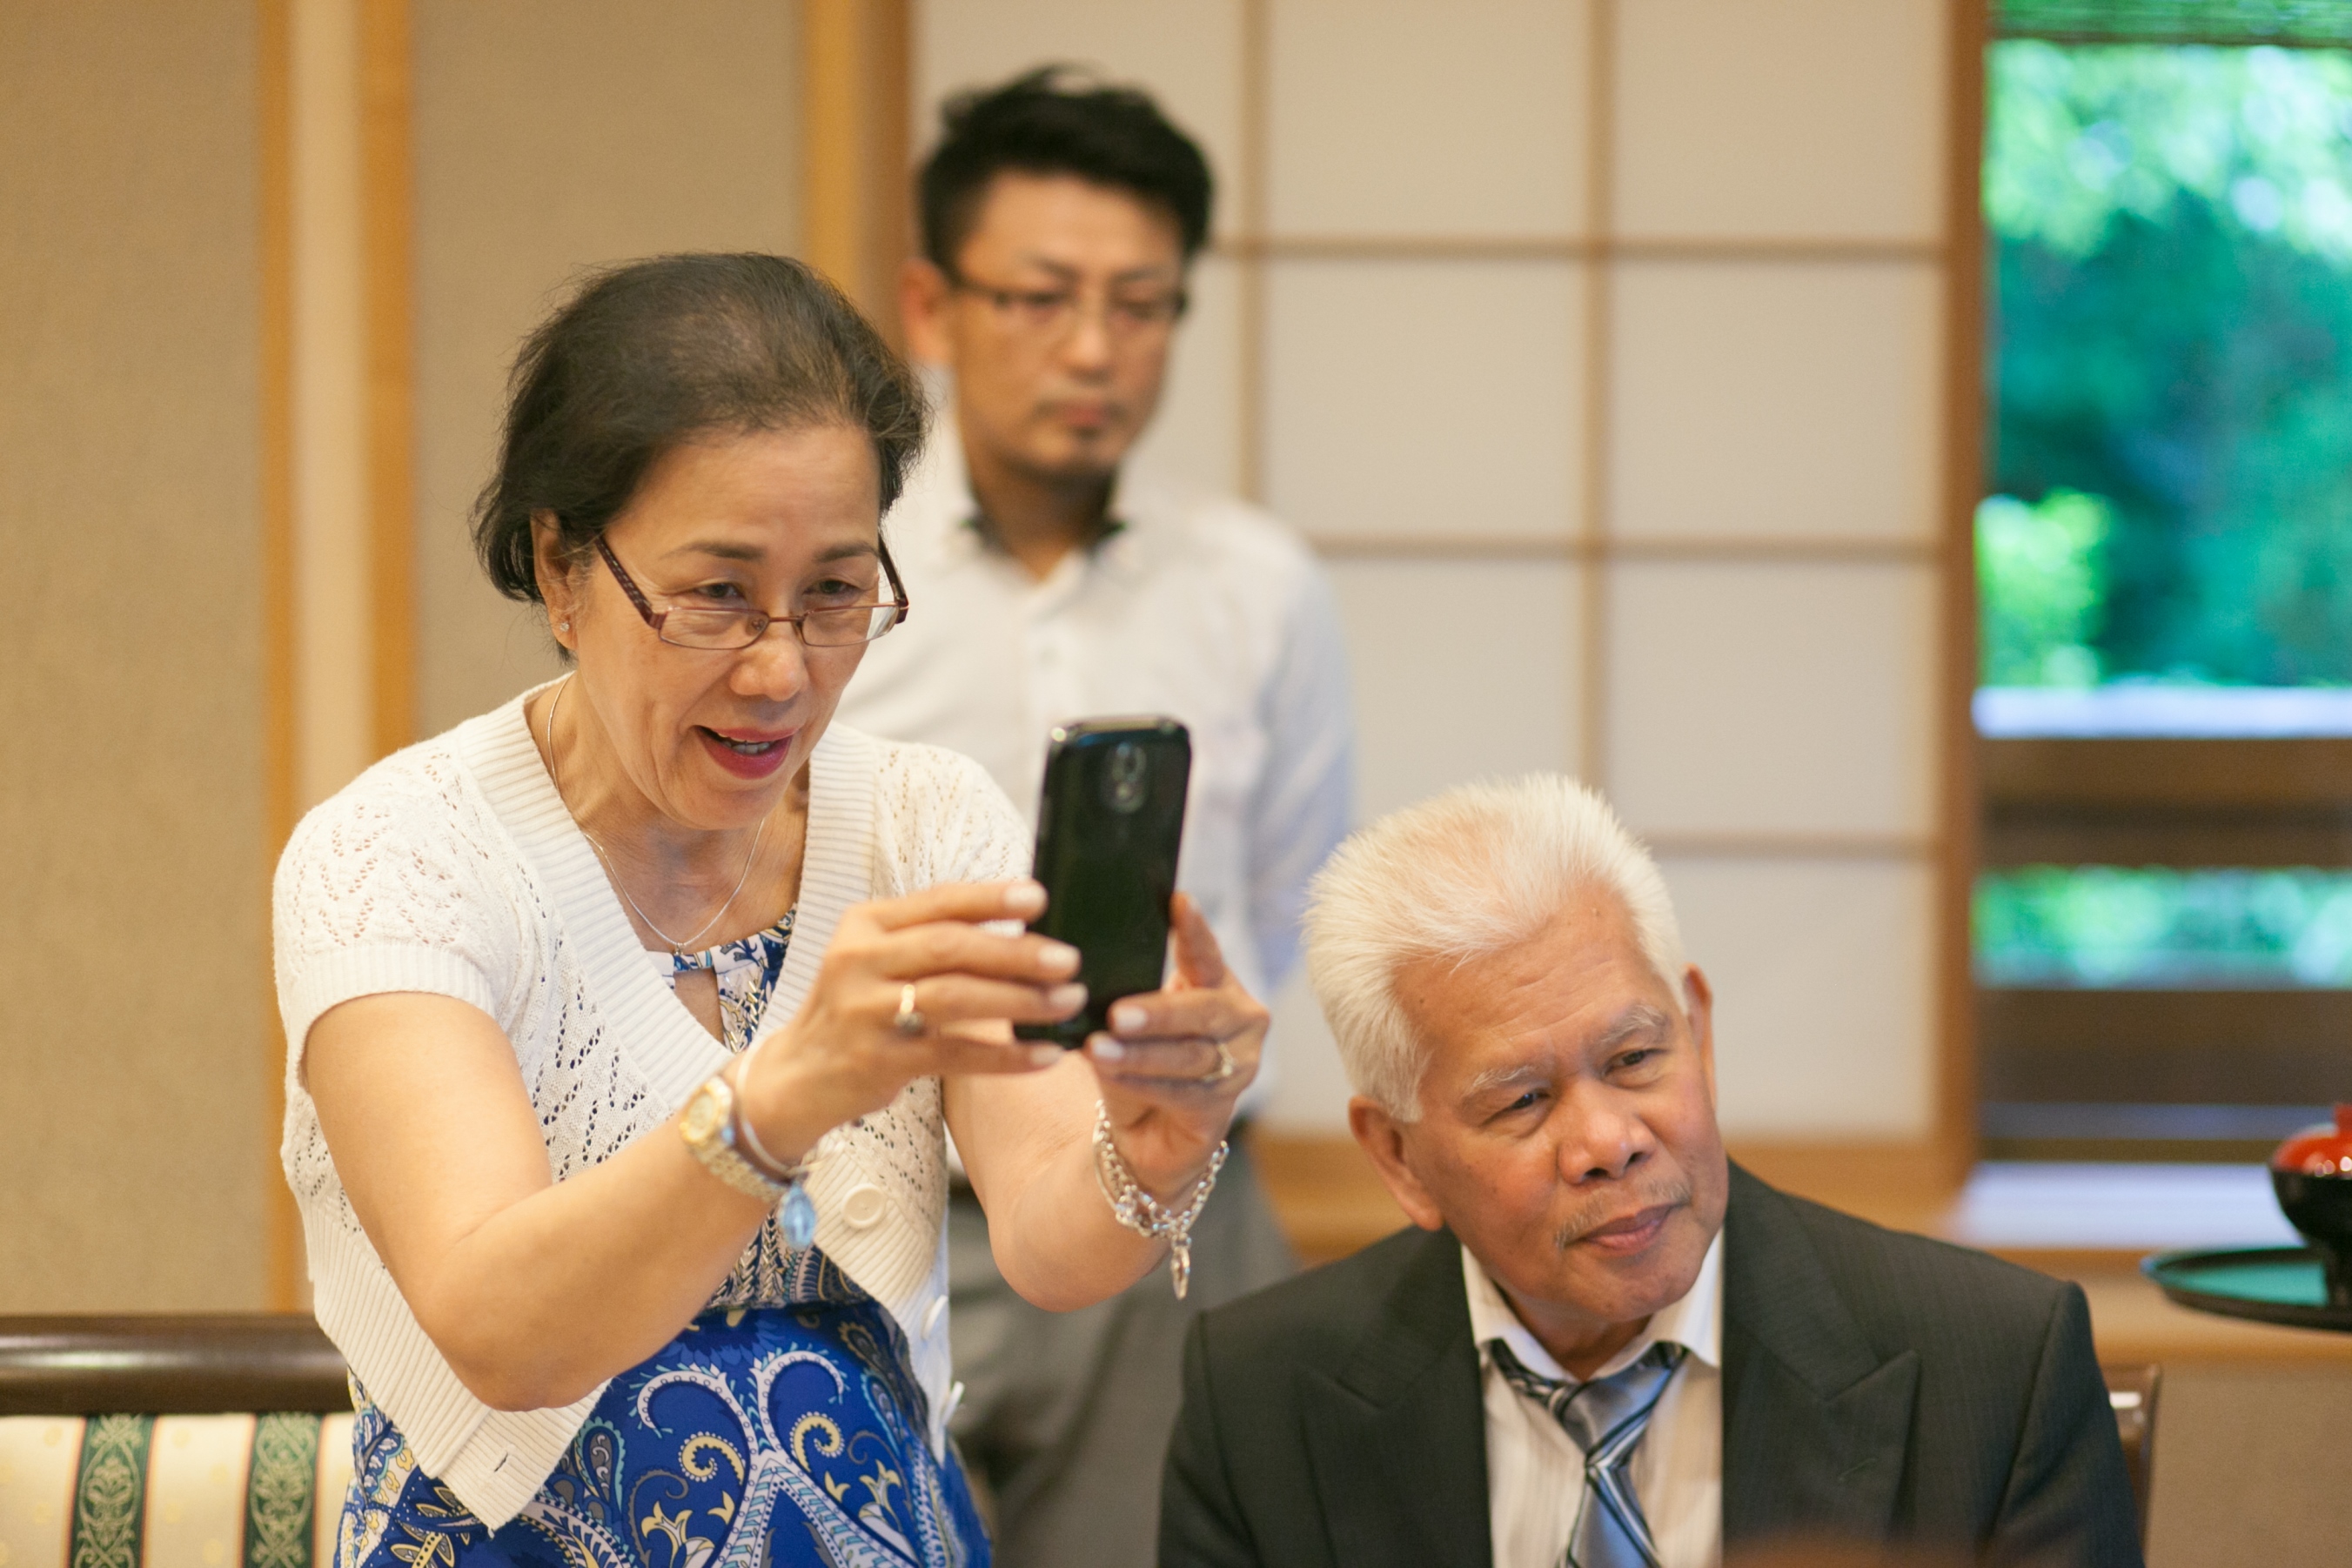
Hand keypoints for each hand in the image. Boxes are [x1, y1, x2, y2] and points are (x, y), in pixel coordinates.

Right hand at [739, 879, 1085, 1161]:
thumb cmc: (858, 1010)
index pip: (938, 901)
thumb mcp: (879, 959)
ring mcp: (865, 1011)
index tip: (1040, 897)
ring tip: (1067, 1002)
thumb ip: (932, 938)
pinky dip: (1006, 1055)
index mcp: (866, 924)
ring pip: (955, 998)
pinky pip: (955, 1054)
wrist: (797, 1076)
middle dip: (1016, 952)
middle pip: (951, 947)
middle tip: (1069, 960)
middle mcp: (859, 960)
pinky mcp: (878, 1060)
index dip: (991, 898)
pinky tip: (1045, 1055)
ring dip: (1020, 1000)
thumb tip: (1024, 926)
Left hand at [1081, 893, 1266, 1199]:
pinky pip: (1181, 1093)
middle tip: (1116, 1012)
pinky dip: (1143, 1083)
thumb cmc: (1136, 1061)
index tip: (1178, 901)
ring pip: (1188, 1056)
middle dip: (1158, 1012)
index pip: (1207, 953)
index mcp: (1217, 985)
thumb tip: (1074, 974)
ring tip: (1099, 1047)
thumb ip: (1120, 994)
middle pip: (1202, 1011)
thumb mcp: (1127, 1021)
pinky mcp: (1221, 1106)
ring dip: (1139, 1054)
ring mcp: (1238, 1064)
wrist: (1147, 1133)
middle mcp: (1239, 1020)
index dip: (1195, 930)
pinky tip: (1111, 1075)